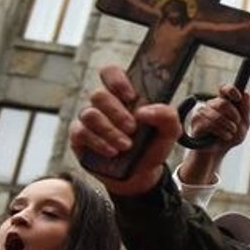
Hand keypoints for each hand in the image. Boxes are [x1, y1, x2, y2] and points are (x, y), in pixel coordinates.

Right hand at [69, 66, 180, 196]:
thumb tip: (144, 111)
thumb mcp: (169, 132)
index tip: (131, 96)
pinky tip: (112, 152)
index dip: (117, 80)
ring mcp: (89, 120)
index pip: (110, 73)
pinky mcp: (79, 138)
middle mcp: (104, 104)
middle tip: (133, 128)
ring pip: (90, 114)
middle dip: (117, 112)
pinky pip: (81, 132)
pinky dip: (98, 142)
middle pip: (99, 94)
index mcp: (124, 95)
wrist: (140, 176)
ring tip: (126, 146)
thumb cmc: (151, 147)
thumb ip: (167, 115)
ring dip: (109, 130)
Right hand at [186, 85, 249, 147]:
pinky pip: (210, 124)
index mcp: (223, 102)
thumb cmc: (229, 138)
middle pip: (223, 103)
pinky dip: (223, 132)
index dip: (231, 90)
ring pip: (217, 115)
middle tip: (236, 124)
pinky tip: (225, 136)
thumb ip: (245, 110)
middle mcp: (211, 105)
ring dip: (229, 126)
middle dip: (234, 115)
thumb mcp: (243, 126)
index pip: (224, 89)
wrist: (217, 154)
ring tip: (231, 133)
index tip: (238, 97)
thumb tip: (246, 93)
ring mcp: (202, 113)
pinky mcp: (196, 123)